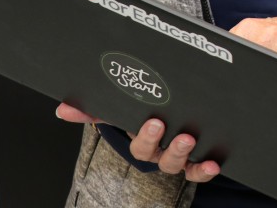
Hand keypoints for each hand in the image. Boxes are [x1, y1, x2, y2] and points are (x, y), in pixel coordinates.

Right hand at [55, 103, 220, 182]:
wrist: (184, 105)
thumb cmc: (150, 108)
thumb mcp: (126, 105)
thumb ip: (95, 107)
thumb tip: (63, 108)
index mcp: (142, 137)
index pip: (137, 143)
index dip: (145, 137)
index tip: (154, 122)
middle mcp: (158, 150)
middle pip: (153, 154)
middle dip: (158, 141)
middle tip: (164, 124)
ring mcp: (178, 156)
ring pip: (176, 163)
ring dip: (181, 152)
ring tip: (188, 138)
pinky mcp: (198, 160)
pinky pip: (199, 171)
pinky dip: (205, 170)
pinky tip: (213, 163)